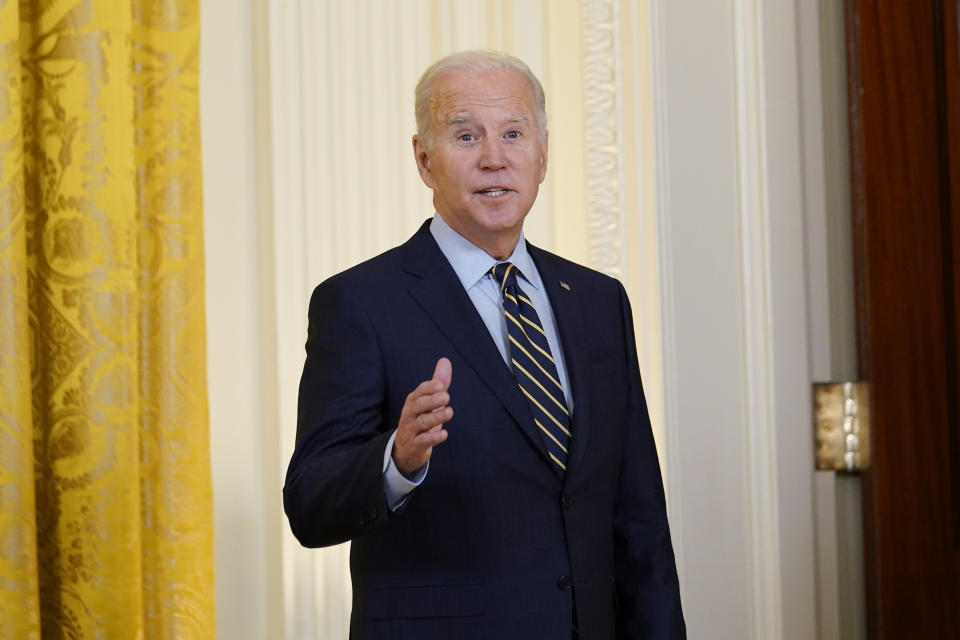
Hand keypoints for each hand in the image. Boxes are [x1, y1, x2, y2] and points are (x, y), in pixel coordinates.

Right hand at [392, 358, 452, 476]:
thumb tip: (445, 361)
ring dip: (436, 417)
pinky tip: (444, 434)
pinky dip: (433, 438)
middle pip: (418, 405)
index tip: (442, 385)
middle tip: (446, 396)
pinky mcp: (414, 445)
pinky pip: (423, 441)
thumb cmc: (420, 419)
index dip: (430, 388)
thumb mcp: (428, 401)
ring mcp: (411, 429)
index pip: (419, 391)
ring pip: (422, 422)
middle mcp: (410, 413)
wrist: (406, 448)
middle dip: (432, 400)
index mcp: (413, 401)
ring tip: (449, 412)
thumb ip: (438, 382)